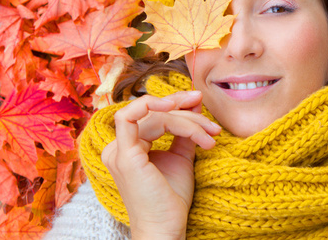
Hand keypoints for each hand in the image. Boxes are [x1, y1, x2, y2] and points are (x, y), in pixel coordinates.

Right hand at [101, 91, 220, 239]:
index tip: (200, 102)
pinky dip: (160, 110)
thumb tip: (194, 101)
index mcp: (129, 147)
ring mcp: (118, 151)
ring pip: (154, 116)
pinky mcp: (125, 155)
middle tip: (208, 115)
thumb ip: (185, 129)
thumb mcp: (181, 155)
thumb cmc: (171, 198)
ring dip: (188, 120)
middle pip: (153, 112)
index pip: (152, 114)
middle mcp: (118, 147)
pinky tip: (184, 118)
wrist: (166, 228)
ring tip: (210, 136)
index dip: (176, 104)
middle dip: (184, 107)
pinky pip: (135, 117)